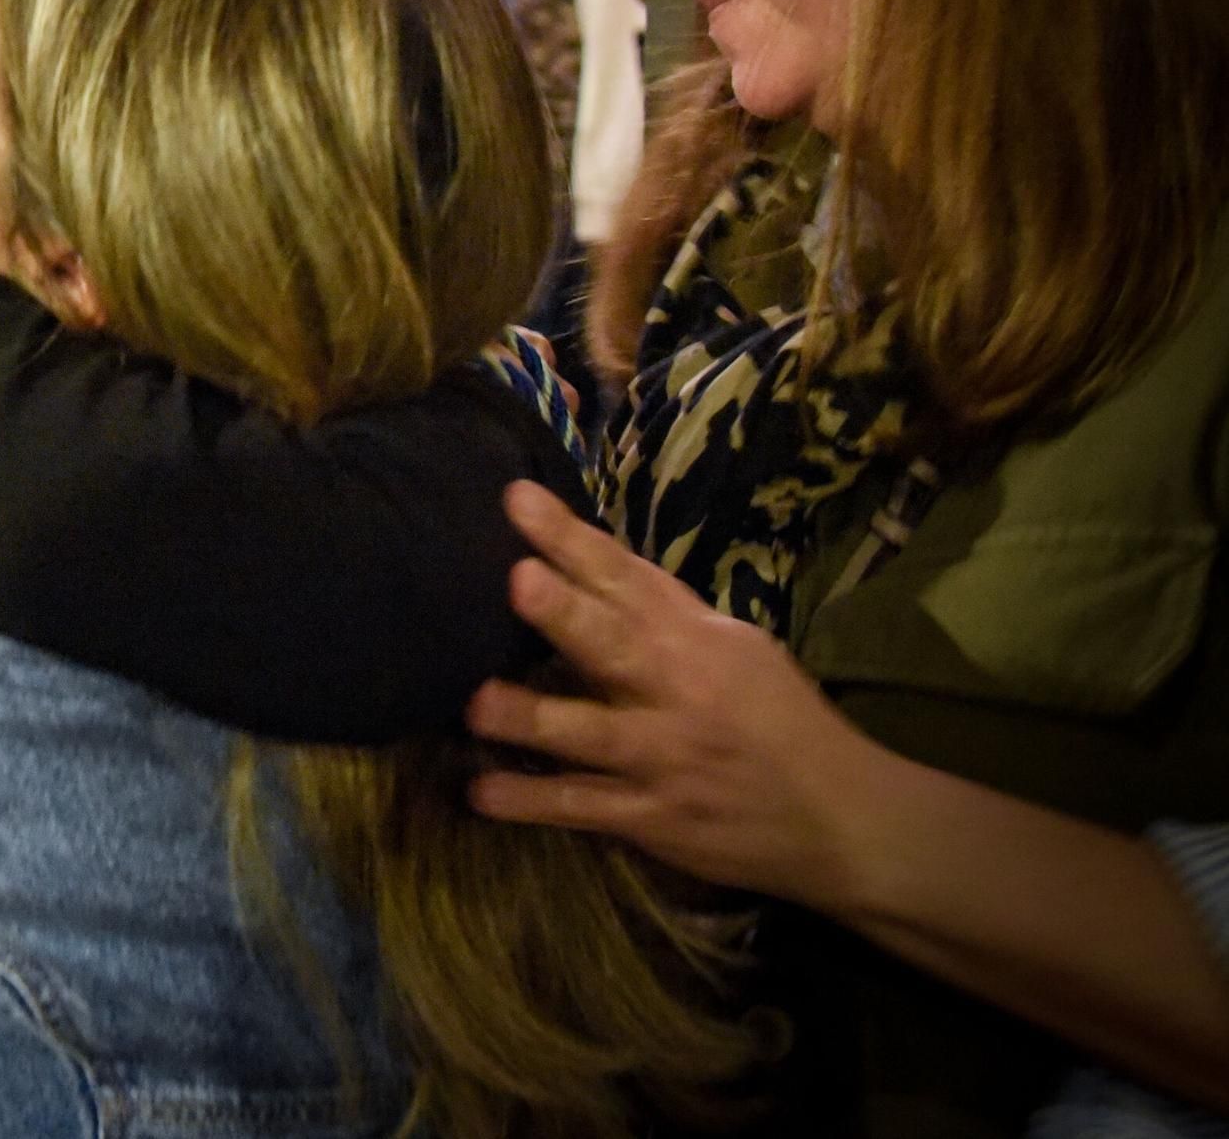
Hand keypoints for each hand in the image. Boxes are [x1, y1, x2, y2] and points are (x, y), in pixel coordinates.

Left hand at [465, 482, 896, 912]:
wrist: (843, 819)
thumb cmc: (781, 722)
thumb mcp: (739, 651)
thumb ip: (668, 614)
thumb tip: (598, 567)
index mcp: (696, 639)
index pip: (626, 578)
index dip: (573, 540)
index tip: (517, 499)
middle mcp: (677, 692)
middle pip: (614, 644)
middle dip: (567, 612)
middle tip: (518, 579)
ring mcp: (662, 758)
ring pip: (590, 733)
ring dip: (533, 717)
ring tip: (476, 705)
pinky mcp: (653, 818)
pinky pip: (583, 808)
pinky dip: (532, 803)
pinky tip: (481, 795)